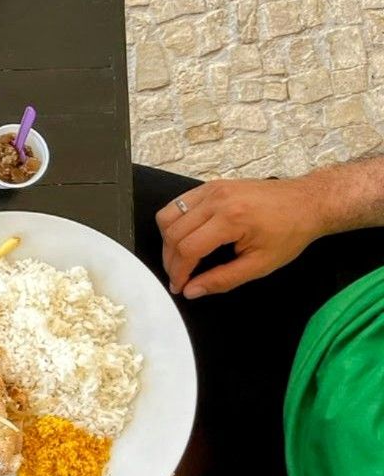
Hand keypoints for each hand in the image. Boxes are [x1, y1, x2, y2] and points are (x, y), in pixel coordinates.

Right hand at [155, 178, 329, 297]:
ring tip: (179, 258)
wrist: (307, 202)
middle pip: (173, 233)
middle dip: (170, 260)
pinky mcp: (211, 185)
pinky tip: (184, 237)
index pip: (188, 248)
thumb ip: (223, 279)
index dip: (179, 272)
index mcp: (232, 218)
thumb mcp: (260, 264)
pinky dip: (174, 222)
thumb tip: (192, 290)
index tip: (180, 286)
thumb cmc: (290, 232)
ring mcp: (212, 189)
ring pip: (168, 216)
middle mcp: (217, 199)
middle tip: (179, 277)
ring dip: (167, 241)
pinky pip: (177, 203)